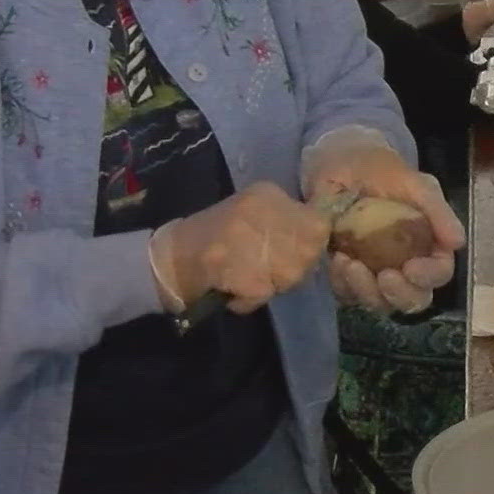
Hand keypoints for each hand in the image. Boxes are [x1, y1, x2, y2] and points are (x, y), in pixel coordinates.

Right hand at [150, 181, 330, 314]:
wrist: (170, 257)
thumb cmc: (219, 238)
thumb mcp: (256, 216)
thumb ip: (290, 224)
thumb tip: (323, 241)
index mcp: (266, 193)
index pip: (318, 223)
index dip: (312, 246)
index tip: (297, 254)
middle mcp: (258, 209)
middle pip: (308, 250)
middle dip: (296, 269)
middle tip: (271, 273)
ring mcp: (244, 237)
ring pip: (291, 273)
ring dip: (274, 285)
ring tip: (251, 280)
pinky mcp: (234, 266)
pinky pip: (264, 292)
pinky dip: (252, 300)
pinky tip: (235, 291)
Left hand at [302, 131, 463, 313]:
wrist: (338, 161)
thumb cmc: (379, 168)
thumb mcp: (413, 182)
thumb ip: (437, 210)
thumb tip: (458, 243)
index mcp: (429, 243)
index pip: (439, 273)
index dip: (429, 276)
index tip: (411, 267)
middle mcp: (406, 264)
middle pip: (412, 299)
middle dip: (399, 294)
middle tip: (383, 276)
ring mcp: (376, 272)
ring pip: (379, 302)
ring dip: (365, 289)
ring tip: (348, 262)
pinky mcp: (347, 275)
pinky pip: (347, 293)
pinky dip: (342, 283)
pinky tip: (336, 258)